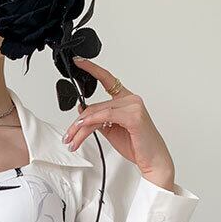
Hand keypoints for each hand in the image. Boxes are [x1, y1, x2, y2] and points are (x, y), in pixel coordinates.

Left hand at [62, 57, 175, 189]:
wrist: (152, 160)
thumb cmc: (136, 145)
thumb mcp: (111, 130)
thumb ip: (98, 119)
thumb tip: (82, 111)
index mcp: (126, 100)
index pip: (107, 79)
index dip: (92, 69)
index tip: (79, 62)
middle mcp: (130, 99)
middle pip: (95, 106)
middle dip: (77, 123)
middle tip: (68, 135)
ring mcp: (133, 106)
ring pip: (97, 112)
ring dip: (80, 128)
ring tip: (72, 140)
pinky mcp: (134, 116)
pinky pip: (106, 115)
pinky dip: (92, 122)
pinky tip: (82, 129)